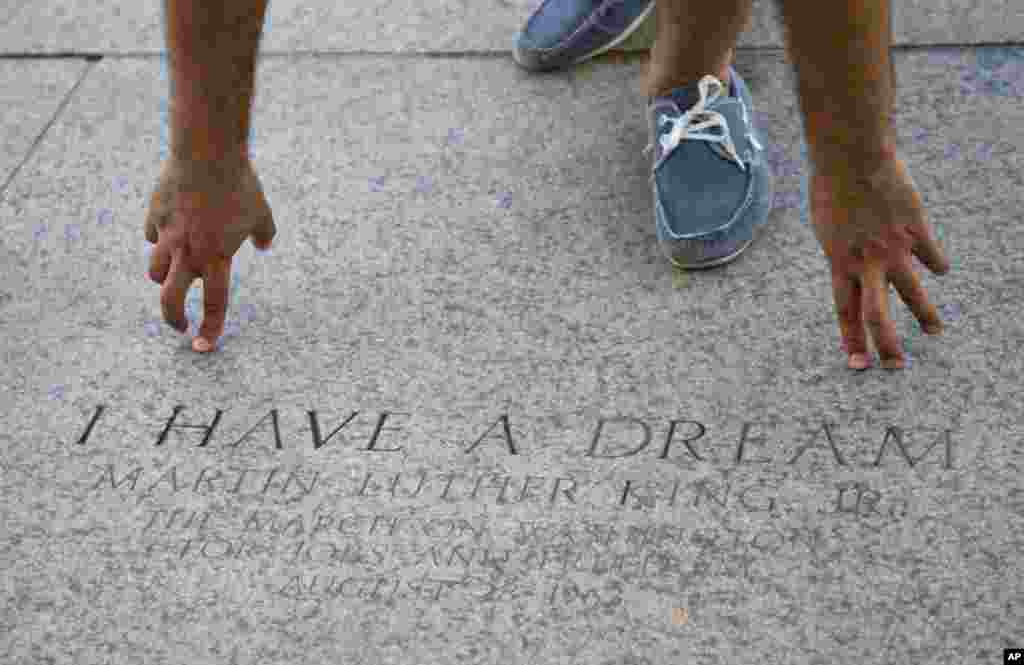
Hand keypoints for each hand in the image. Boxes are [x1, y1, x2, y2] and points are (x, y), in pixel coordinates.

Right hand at [144, 151, 275, 351]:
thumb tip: (265, 244)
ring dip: (164, 278)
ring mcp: (167, 235)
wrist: (207, 153)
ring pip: (156, 270)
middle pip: (170, 299)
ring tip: (174, 275)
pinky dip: (159, 239)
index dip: (210, 329)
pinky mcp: (154, 215)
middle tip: (179, 325)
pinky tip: (170, 229)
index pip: (215, 304)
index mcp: (217, 258)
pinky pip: (152, 235)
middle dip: (172, 318)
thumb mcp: (262, 212)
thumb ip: (263, 233)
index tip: (202, 346)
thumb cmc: (240, 185)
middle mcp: (189, 252)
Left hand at [810, 154, 950, 369]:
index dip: (852, 340)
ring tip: (934, 332)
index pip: (846, 311)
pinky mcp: (916, 230)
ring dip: (925, 316)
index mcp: (840, 263)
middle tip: (896, 366)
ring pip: (913, 292)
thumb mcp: (826, 227)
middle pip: (878, 314)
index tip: (858, 365)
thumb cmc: (831, 188)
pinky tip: (940, 271)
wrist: (852, 157)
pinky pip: (931, 254)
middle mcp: (867, 262)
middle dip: (888, 345)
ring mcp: (894, 248)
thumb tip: (853, 266)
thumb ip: (842, 251)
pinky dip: (936, 263)